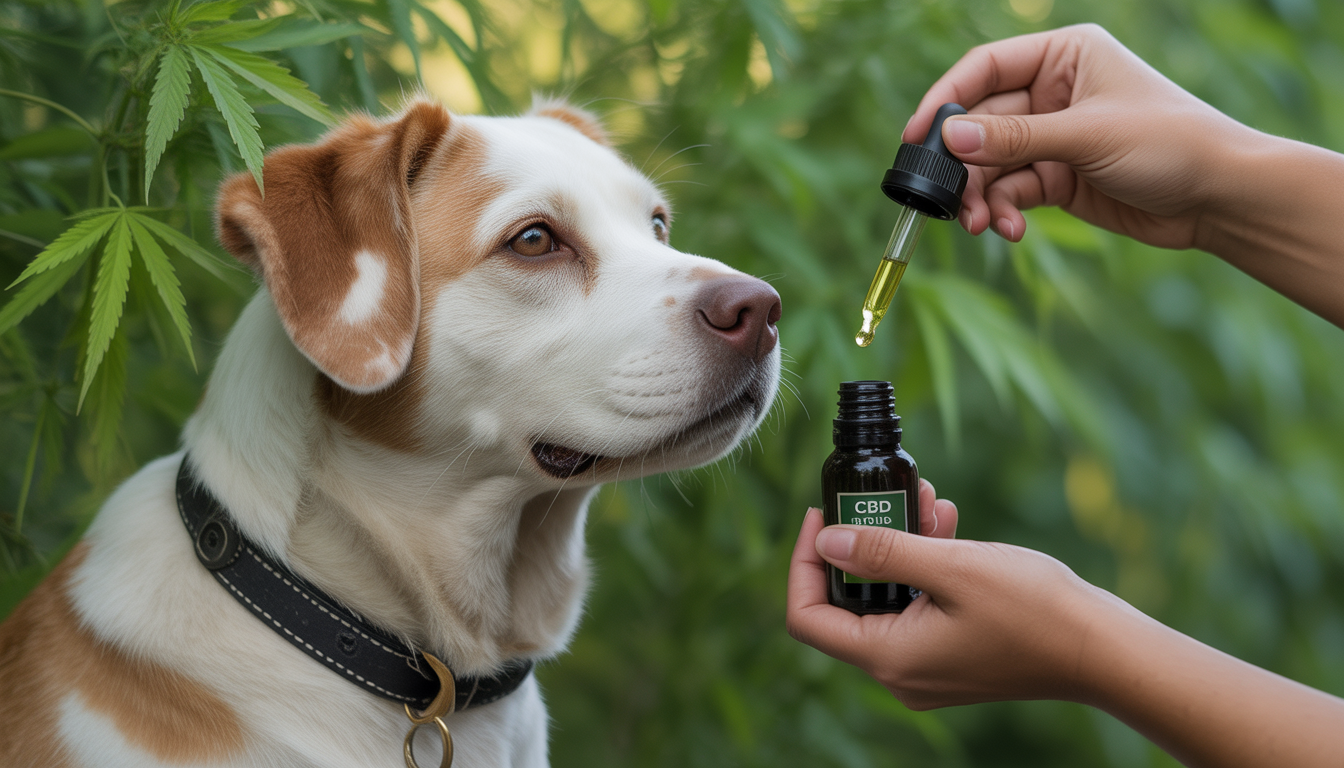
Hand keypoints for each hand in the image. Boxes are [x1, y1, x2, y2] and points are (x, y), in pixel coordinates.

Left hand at [786, 480, 1130, 709]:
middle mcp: (900, 672)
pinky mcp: (952, 655)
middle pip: (845, 603)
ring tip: (926, 497)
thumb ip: (881, 552)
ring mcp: (927, 668)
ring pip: (886, 598)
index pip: (807, 616)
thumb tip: (825, 540)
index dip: (802, 562)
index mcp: (888, 658)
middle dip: (860, 541)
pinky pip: (918, 606)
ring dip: (898, 544)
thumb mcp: (950, 567)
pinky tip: (946, 521)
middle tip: (882, 497)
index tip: (822, 515)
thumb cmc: (1033, 609)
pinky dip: (924, 565)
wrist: (1102, 649)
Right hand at [902, 24, 1257, 248]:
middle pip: (982, 124)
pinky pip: (1012, 192)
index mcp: (1064, 56)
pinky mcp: (1058, 178)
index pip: (986, 68)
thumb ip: (1014, 138)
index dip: (946, 99)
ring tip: (982, 226)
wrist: (1219, 198)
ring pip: (992, 164)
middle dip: (965, 166)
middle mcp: (1054, 92)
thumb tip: (950, 137)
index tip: (916, 136)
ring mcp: (1053, 137)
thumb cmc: (1168, 143)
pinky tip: (1012, 230)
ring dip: (981, 197)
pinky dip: (1005, 212)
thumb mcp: (1086, 136)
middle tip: (950, 200)